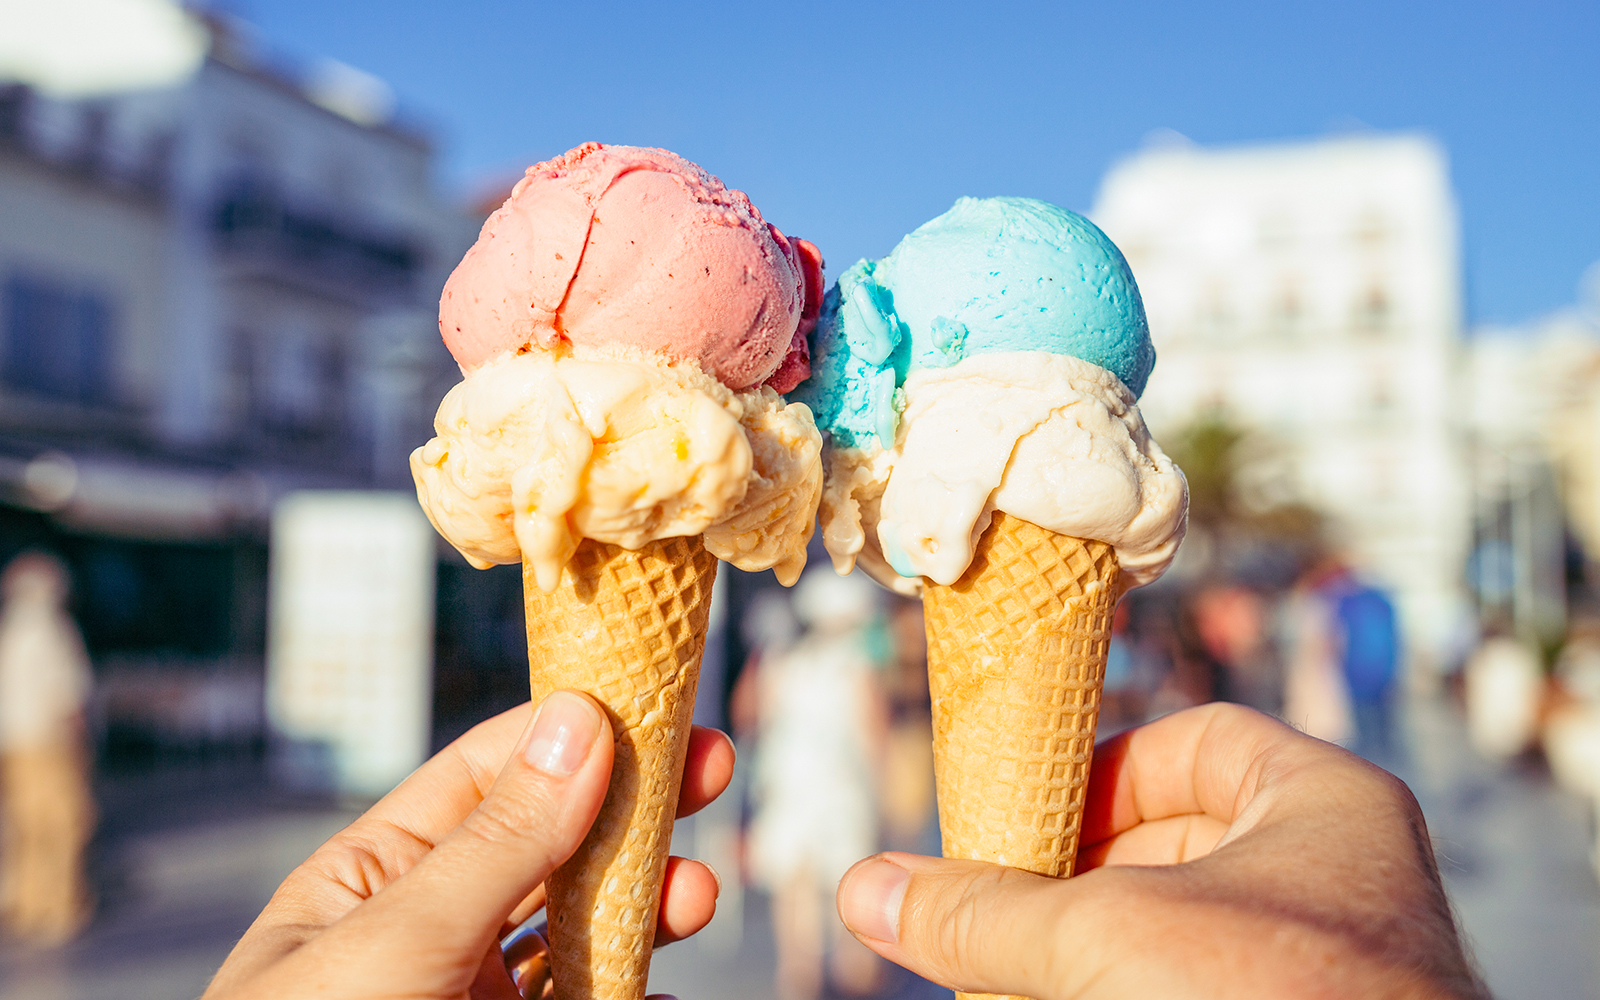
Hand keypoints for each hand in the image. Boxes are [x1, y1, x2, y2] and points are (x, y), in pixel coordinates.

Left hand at [204, 691, 733, 999]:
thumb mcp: (394, 945)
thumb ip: (494, 844)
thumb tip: (575, 726)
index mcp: (372, 879)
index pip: (484, 776)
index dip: (570, 731)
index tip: (654, 703)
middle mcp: (427, 931)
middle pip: (549, 844)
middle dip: (631, 809)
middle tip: (708, 770)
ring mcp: (470, 999)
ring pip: (577, 930)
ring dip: (644, 903)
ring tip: (695, 895)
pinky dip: (629, 986)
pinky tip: (661, 982)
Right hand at [836, 702, 1487, 998]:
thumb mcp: (1105, 940)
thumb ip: (985, 913)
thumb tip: (866, 891)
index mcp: (1323, 807)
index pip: (1194, 744)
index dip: (1100, 768)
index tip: (1022, 814)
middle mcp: (1335, 884)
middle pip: (1173, 847)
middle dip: (1072, 877)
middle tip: (993, 903)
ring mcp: (1325, 972)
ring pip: (1177, 938)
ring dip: (1085, 952)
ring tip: (1006, 970)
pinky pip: (1194, 994)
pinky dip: (1119, 995)